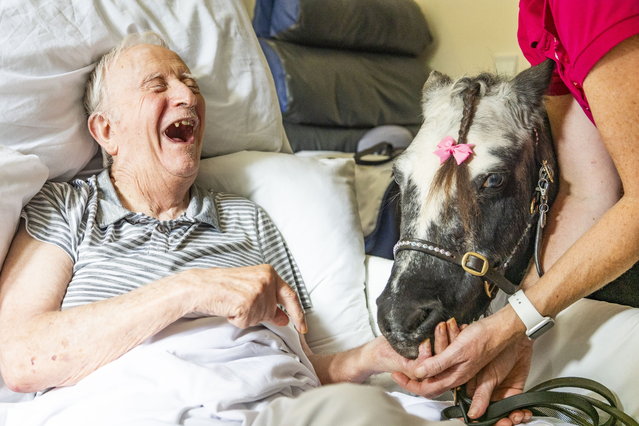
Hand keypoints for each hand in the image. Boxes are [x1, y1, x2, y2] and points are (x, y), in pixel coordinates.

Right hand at [185, 265, 305, 331]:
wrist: (203, 286)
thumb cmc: (225, 287)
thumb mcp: (252, 288)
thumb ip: (272, 302)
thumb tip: (286, 318)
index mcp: (269, 273)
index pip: (291, 296)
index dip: (298, 314)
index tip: (303, 328)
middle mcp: (266, 280)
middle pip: (271, 311)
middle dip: (258, 314)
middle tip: (240, 303)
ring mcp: (257, 292)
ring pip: (260, 318)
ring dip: (246, 316)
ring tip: (233, 304)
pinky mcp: (247, 303)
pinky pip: (247, 322)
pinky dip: (237, 320)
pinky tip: (229, 308)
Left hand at [392, 314, 531, 423]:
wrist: (500, 329)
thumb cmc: (483, 338)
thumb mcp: (457, 350)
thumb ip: (438, 363)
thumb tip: (419, 373)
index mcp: (455, 376)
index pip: (427, 388)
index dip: (410, 384)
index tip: (397, 375)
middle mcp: (456, 375)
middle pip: (429, 384)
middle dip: (412, 379)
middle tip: (398, 372)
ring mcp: (459, 367)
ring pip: (435, 374)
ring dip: (421, 368)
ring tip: (407, 362)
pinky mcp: (461, 359)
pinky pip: (441, 364)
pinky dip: (431, 359)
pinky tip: (426, 352)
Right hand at [466, 337, 532, 424]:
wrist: (516, 338)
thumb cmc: (495, 347)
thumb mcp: (487, 375)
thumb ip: (480, 395)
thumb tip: (473, 413)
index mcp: (472, 386)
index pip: (472, 409)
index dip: (478, 419)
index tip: (483, 423)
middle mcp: (484, 390)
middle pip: (489, 414)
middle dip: (497, 421)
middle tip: (505, 423)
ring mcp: (499, 391)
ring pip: (503, 413)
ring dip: (510, 419)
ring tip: (516, 417)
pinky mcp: (513, 390)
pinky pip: (516, 406)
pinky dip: (520, 412)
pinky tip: (523, 413)